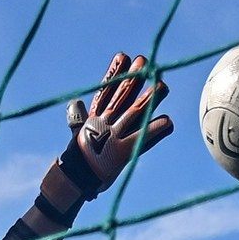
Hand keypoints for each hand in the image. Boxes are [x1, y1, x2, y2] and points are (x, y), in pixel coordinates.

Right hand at [31, 52, 173, 225]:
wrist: (70, 183)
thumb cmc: (74, 164)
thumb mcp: (76, 138)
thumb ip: (77, 121)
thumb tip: (74, 104)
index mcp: (93, 120)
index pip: (105, 91)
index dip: (114, 72)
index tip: (123, 56)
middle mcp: (104, 124)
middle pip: (122, 96)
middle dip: (133, 78)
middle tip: (145, 61)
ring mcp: (113, 137)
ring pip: (135, 112)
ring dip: (150, 98)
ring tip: (163, 85)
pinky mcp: (122, 152)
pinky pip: (143, 138)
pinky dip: (156, 131)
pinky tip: (168, 122)